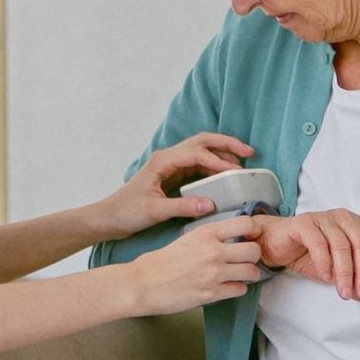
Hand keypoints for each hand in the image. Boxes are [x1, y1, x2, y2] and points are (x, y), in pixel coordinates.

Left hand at [93, 133, 255, 237]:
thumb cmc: (126, 212)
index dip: (217, 160)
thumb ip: (182, 207)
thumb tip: (211, 205)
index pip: (196, 153)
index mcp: (162, 161)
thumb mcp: (155, 211)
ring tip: (244, 163)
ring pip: (202, 151)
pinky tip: (227, 176)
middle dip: (226, 144)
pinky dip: (215, 167)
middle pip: (202, 142)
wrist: (109, 218)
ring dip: (223, 154)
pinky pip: (199, 165)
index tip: (234, 172)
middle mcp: (167, 158)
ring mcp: (171, 165)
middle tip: (249, 152)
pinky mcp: (174, 175)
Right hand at [125, 216, 264, 315]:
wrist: (142, 284)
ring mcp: (214, 274)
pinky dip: (237, 289)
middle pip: (254, 250)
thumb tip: (228, 242)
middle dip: (253, 256)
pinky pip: (240, 290)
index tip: (250, 236)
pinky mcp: (212, 294)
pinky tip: (227, 287)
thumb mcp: (185, 239)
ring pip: (252, 272)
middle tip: (245, 260)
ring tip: (239, 275)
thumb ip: (208, 240)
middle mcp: (213, 251)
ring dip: (248, 274)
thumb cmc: (158, 262)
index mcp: (205, 233)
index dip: (253, 231)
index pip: (245, 224)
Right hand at [255, 209, 359, 299]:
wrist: (276, 244)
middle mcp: (344, 218)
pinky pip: (319, 243)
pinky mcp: (304, 222)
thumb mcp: (335, 270)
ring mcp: (324, 218)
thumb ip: (350, 279)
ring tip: (344, 292)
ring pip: (342, 245)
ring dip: (345, 272)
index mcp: (358, 226)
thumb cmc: (308, 255)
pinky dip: (325, 263)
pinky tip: (326, 278)